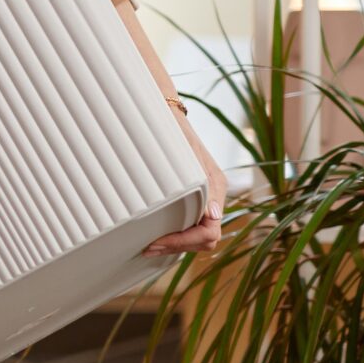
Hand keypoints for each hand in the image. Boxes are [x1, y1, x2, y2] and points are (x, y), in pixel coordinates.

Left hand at [145, 110, 225, 256]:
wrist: (165, 115)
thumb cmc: (173, 132)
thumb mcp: (186, 153)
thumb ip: (201, 181)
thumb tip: (213, 215)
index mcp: (216, 187)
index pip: (209, 232)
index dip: (184, 242)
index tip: (156, 242)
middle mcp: (213, 197)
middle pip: (206, 240)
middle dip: (178, 247)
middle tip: (148, 247)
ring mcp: (203, 200)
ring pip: (198, 238)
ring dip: (176, 245)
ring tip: (148, 245)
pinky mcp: (192, 201)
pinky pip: (190, 227)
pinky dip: (175, 237)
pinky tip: (156, 238)